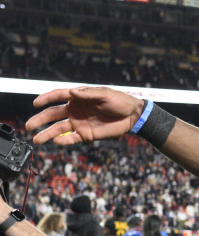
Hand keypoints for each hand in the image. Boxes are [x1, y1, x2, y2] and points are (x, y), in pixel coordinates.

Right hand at [26, 87, 144, 145]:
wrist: (133, 116)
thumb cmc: (119, 101)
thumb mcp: (104, 94)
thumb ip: (87, 94)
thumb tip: (72, 93)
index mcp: (77, 97)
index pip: (57, 96)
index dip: (45, 99)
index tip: (35, 103)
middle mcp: (75, 110)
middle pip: (53, 114)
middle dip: (40, 120)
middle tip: (28, 126)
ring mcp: (80, 123)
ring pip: (59, 128)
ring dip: (47, 134)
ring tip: (36, 139)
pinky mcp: (87, 134)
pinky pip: (72, 138)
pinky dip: (64, 141)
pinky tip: (55, 142)